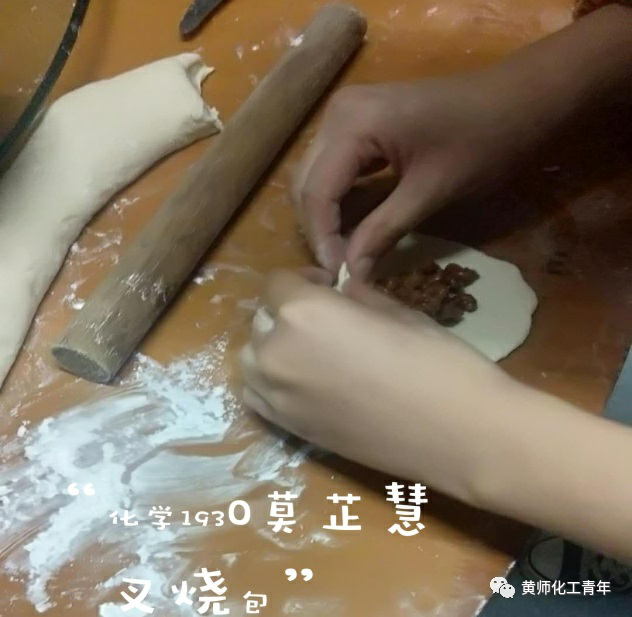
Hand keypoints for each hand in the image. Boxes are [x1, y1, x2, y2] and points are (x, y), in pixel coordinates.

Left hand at [240, 270, 512, 500]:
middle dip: (288, 312)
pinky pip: (259, 396)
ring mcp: (277, 397)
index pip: (276, 283)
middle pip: (261, 320)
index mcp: (303, 312)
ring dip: (274, 348)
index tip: (328, 286)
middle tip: (325, 320)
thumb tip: (339, 292)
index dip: (303, 280)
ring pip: (253, 359)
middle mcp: (276, 352)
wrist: (458, 435)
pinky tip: (304, 383)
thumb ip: (353, 297)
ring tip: (312, 353)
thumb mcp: (396, 311)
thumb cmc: (435, 361)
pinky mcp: (288, 430)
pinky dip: (271, 382)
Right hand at [292, 73, 540, 277]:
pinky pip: (335, 168)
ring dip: (327, 218)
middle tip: (340, 271)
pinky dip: (340, 200)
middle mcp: (337, 114)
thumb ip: (383, 232)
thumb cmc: (483, 141)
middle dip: (320, 230)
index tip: (337, 279)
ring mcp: (346, 115)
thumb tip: (352, 275)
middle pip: (307, 184)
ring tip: (345, 254)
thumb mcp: (431, 192)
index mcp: (352, 124)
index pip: (316, 192)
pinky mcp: (358, 123)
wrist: (520, 99)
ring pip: (316, 178)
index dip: (323, 240)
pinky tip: (353, 227)